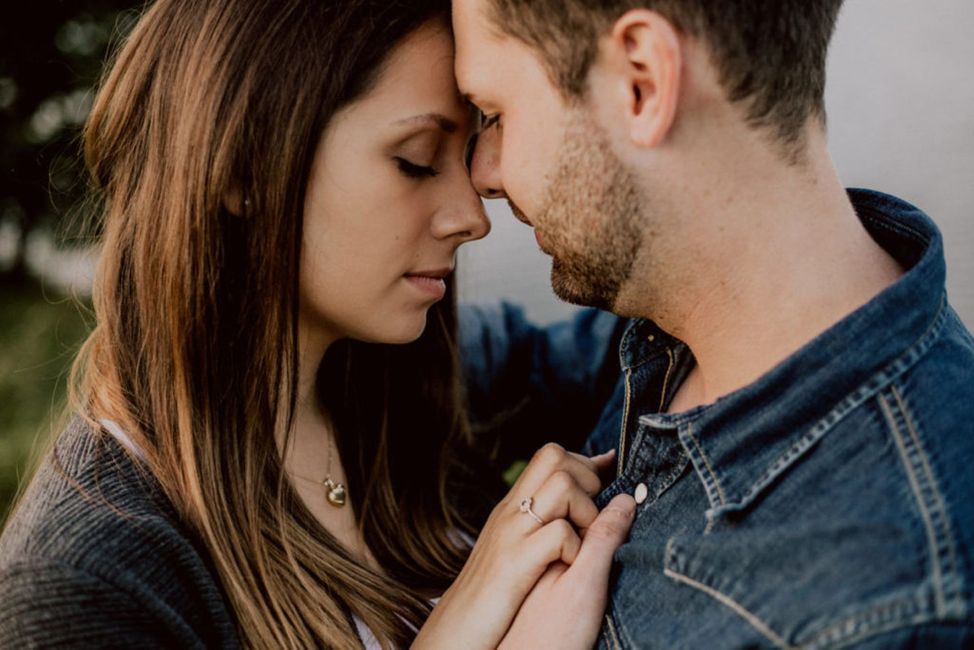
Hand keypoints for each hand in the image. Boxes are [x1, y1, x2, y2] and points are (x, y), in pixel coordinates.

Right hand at [412, 443, 615, 649]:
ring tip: (586, 540)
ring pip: (561, 487)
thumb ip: (540, 522)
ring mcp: (512, 534)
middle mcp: (511, 512)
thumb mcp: (513, 548)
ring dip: (586, 511)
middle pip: (554, 456)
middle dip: (587, 477)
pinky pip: (558, 534)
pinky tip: (572, 565)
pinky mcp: (515, 564)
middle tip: (592, 514)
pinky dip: (576, 547)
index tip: (607, 473)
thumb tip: (570, 501)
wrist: (455, 628)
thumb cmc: (490, 594)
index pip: (549, 456)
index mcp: (512, 507)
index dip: (584, 462)